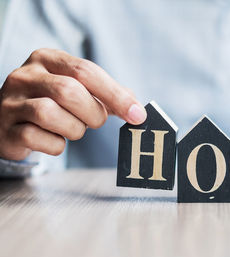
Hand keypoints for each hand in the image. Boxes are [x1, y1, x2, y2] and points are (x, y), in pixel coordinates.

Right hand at [0, 48, 146, 160]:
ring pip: (51, 114)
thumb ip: (105, 93)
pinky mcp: (5, 128)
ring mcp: (11, 101)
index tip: (137, 114)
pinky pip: (38, 139)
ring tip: (72, 128)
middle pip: (69, 91)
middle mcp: (25, 75)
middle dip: (93, 113)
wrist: (8, 119)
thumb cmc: (51, 101)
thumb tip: (136, 108)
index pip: (87, 71)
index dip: (115, 94)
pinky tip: (54, 139)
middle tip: (96, 121)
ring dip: (74, 129)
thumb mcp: (76, 87)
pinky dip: (55, 145)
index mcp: (48, 58)